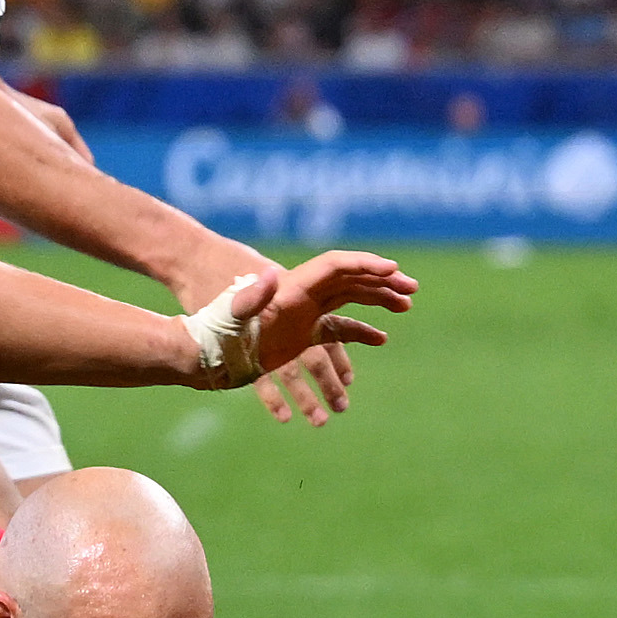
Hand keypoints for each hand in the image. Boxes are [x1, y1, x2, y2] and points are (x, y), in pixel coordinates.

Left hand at [179, 252, 413, 391]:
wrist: (204, 353)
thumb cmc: (215, 334)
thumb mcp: (230, 315)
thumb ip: (250, 296)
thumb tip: (269, 273)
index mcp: (292, 287)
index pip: (336, 265)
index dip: (365, 264)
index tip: (393, 271)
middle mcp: (301, 295)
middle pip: (349, 279)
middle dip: (382, 281)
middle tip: (412, 289)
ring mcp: (302, 314)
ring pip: (349, 300)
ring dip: (377, 299)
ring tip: (406, 305)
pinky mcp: (299, 334)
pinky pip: (336, 329)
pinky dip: (360, 331)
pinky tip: (381, 338)